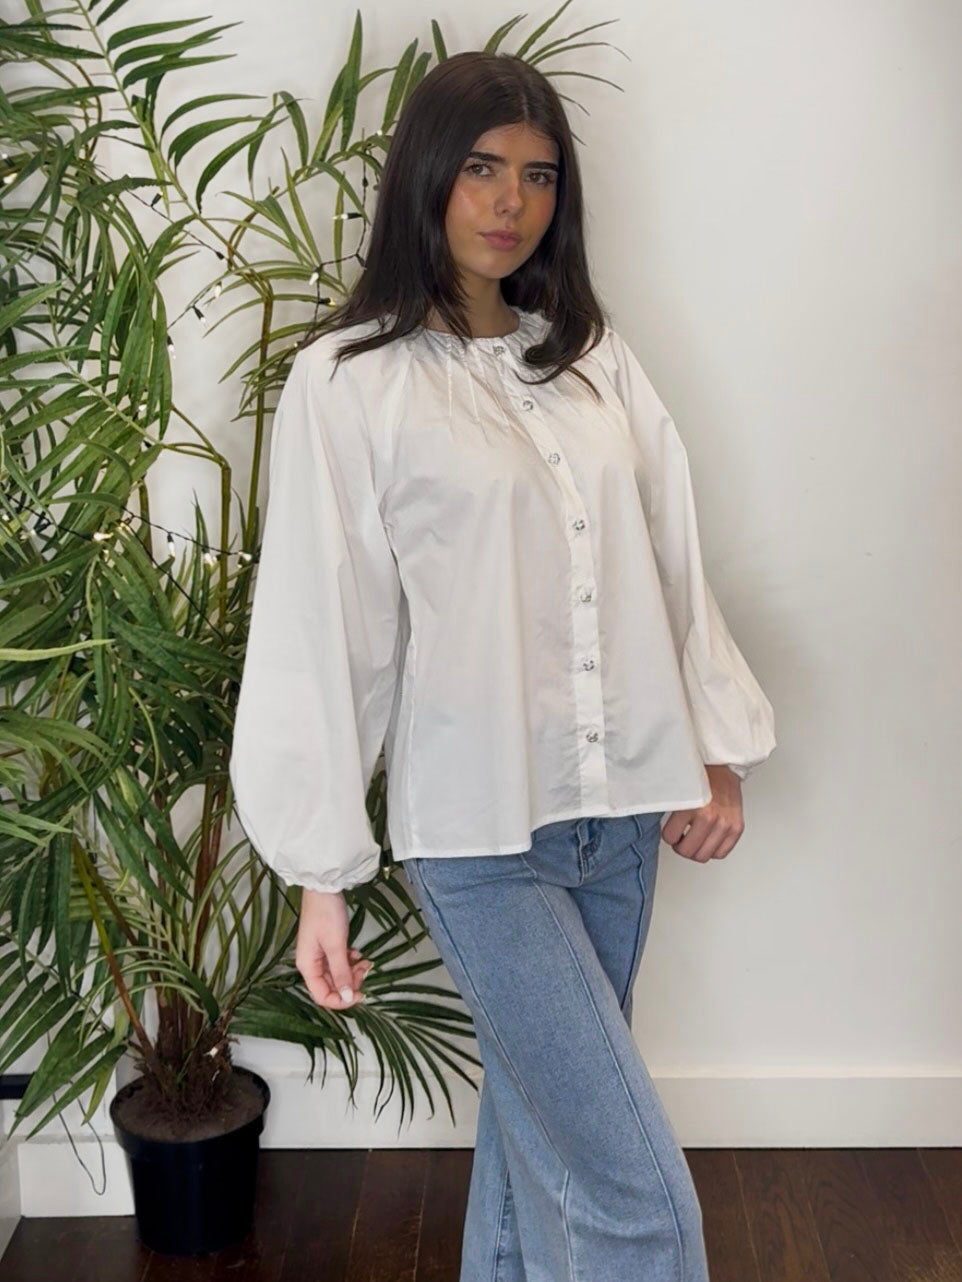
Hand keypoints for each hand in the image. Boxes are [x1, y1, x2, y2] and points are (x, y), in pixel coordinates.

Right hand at [295, 888, 373, 1008]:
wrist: (324, 888)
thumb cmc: (326, 915)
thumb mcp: (336, 945)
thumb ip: (341, 972)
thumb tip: (347, 998)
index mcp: (307, 966)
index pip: (322, 996)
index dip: (341, 1001)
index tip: (360, 995)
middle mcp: (311, 964)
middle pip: (331, 986)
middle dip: (350, 982)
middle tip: (365, 969)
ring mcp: (319, 955)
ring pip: (337, 974)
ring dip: (352, 971)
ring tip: (365, 961)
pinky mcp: (327, 946)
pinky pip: (339, 962)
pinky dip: (350, 961)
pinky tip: (358, 953)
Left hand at [660, 765, 744, 862]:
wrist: (724, 766)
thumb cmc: (701, 777)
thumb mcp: (679, 791)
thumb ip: (670, 809)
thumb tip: (658, 826)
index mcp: (690, 806)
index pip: (670, 837)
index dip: (668, 835)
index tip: (671, 831)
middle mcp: (708, 817)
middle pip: (687, 851)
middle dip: (681, 846)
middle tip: (681, 838)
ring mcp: (724, 824)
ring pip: (703, 856)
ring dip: (696, 850)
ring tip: (694, 839)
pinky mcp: (737, 828)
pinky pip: (721, 853)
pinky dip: (712, 850)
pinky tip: (708, 839)